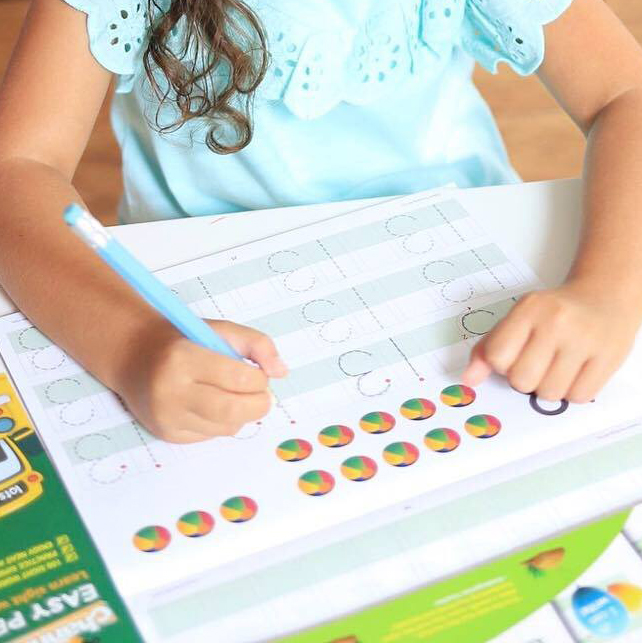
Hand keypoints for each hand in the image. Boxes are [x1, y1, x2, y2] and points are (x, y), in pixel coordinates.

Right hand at [115, 319, 287, 442]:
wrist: (134, 356)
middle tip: (263, 396)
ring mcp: (168, 416)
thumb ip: (257, 344)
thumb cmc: (183, 341)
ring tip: (234, 395)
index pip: (239, 378)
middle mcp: (172, 391)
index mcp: (184, 358)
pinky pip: (211, 435)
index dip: (260, 379)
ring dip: (241, 414)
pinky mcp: (168, 433)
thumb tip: (281, 372)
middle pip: (233, 411)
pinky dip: (222, 422)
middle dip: (259, 405)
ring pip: (226, 427)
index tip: (260, 375)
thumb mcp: (220, 330)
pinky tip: (213, 404)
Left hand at [462, 283, 638, 401]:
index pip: (497, 356)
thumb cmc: (553, 313)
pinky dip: (573, 392)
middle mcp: (556, 322)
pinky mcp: (609, 357)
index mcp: (529, 309)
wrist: (604, 296)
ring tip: (557, 367)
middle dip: (524, 380)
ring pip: (549, 393)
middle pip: (522, 380)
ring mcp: (584, 339)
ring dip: (549, 388)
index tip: (514, 356)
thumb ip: (488, 348)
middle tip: (537, 364)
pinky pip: (578, 397)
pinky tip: (576, 372)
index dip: (501, 365)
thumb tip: (468, 379)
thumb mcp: (517, 319)